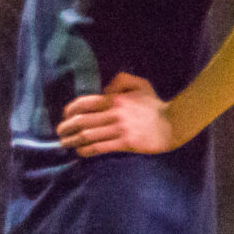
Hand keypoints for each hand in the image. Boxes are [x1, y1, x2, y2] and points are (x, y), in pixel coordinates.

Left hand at [57, 72, 177, 156]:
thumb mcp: (141, 85)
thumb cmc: (155, 105)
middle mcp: (114, 114)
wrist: (173, 124)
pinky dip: (86, 150)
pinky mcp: (125, 143)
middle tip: (60, 132)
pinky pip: (99, 147)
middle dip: (66, 127)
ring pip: (87, 136)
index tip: (65, 115)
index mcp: (116, 99)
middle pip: (81, 121)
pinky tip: (80, 152)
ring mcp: (119, 129)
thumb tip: (105, 89)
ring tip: (65, 143)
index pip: (85, 103)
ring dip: (72, 140)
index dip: (70, 110)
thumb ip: (121, 81)